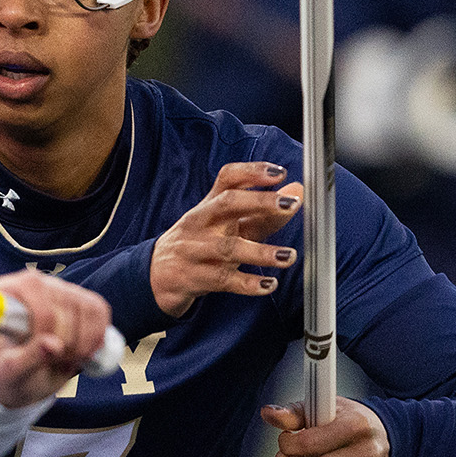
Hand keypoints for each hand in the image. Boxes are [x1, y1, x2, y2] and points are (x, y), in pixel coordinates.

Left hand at [0, 270, 111, 408]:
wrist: (22, 376)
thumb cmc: (10, 373)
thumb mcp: (11, 372)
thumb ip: (28, 358)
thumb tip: (54, 345)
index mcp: (6, 291)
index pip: (34, 293)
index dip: (45, 326)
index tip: (44, 354)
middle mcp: (33, 283)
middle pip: (64, 304)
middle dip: (66, 342)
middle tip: (57, 363)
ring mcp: (59, 288)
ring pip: (86, 308)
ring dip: (83, 342)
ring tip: (67, 360)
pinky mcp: (80, 298)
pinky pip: (99, 310)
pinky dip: (97, 336)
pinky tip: (84, 352)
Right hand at [151, 163, 303, 316]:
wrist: (158, 275)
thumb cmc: (201, 242)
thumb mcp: (226, 224)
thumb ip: (263, 210)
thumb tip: (297, 190)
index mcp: (210, 204)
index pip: (228, 178)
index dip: (253, 172)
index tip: (280, 172)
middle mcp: (202, 222)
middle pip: (227, 204)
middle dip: (261, 202)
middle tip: (291, 203)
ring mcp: (198, 250)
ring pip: (228, 248)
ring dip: (261, 252)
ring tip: (289, 256)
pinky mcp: (198, 278)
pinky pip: (225, 281)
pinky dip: (248, 284)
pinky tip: (270, 284)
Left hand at [260, 397, 390, 456]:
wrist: (385, 444)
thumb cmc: (349, 422)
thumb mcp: (326, 408)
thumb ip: (295, 412)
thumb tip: (268, 413)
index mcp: (357, 427)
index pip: (307, 445)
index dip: (286, 443)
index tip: (286, 437)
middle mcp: (365, 456)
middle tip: (283, 455)